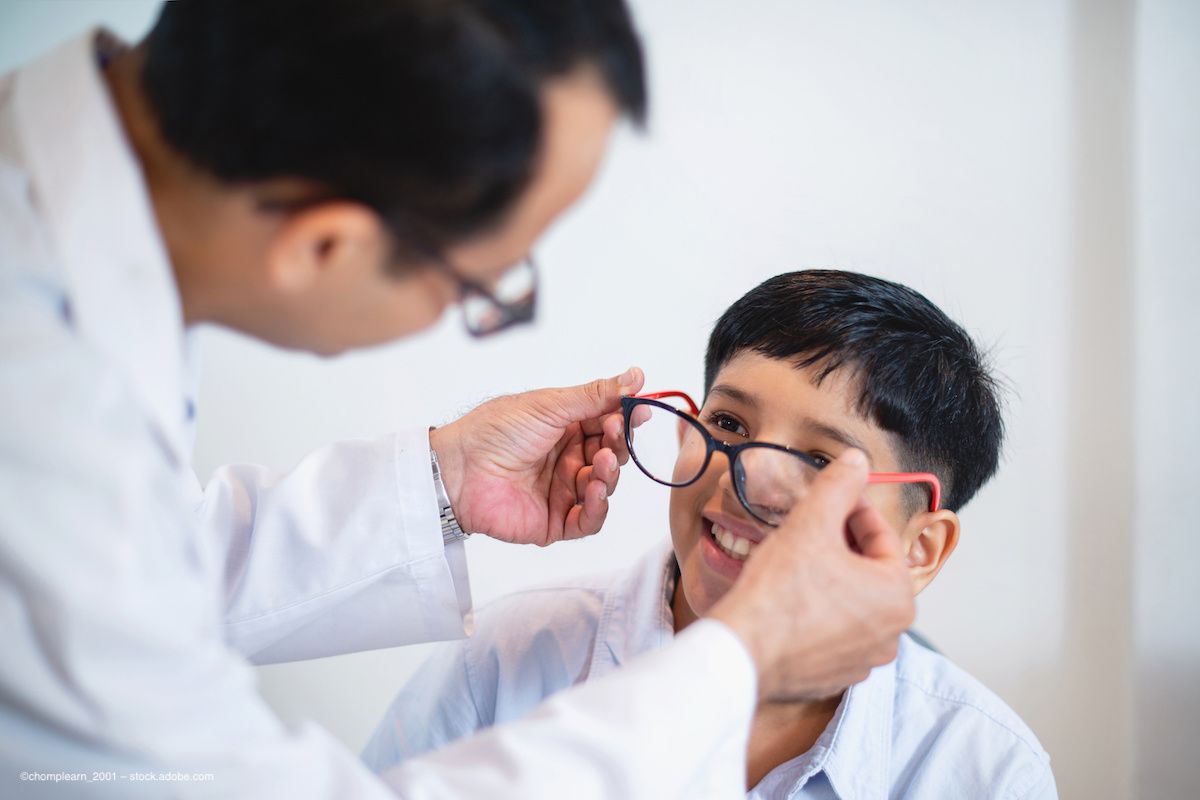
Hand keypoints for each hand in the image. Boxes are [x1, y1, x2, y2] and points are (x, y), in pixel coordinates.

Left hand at [428, 367, 644, 544]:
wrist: (459, 469)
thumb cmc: (496, 430)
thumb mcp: (550, 405)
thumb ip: (596, 395)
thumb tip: (637, 375)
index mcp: (566, 428)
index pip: (608, 424)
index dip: (625, 419)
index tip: (639, 411)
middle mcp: (568, 459)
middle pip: (611, 455)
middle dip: (618, 445)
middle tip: (612, 436)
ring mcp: (562, 491)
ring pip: (605, 486)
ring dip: (610, 474)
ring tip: (601, 462)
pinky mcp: (555, 522)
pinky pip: (589, 520)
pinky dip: (598, 507)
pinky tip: (595, 491)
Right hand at [708, 449, 914, 701]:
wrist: (742, 653)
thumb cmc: (778, 595)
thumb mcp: (810, 523)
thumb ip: (838, 486)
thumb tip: (856, 461)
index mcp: (897, 596)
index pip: (882, 537)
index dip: (853, 509)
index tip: (831, 499)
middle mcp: (890, 634)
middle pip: (869, 571)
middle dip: (842, 546)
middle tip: (810, 528)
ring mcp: (863, 660)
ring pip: (850, 603)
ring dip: (830, 580)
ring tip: (796, 563)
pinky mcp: (834, 676)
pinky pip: (832, 634)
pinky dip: (817, 614)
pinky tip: (789, 600)